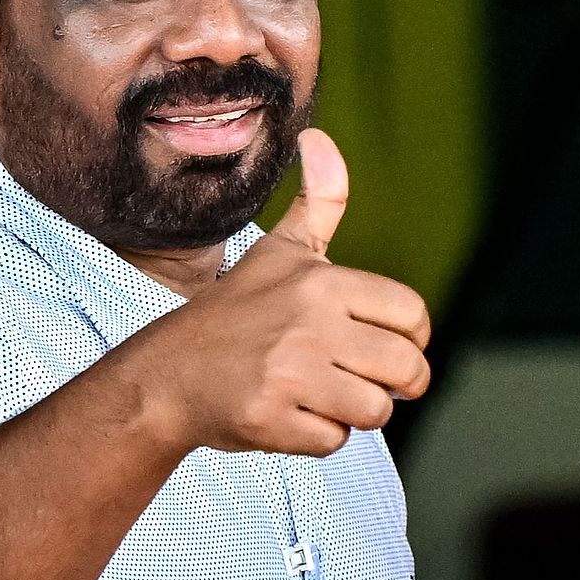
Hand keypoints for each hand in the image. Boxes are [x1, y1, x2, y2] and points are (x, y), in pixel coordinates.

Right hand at [144, 129, 431, 456]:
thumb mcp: (279, 252)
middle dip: (394, 385)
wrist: (166, 374)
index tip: (387, 348)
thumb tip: (321, 137)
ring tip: (323, 396)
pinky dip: (318, 437)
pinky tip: (291, 415)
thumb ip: (319, 203)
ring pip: (374, 411)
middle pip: (405, 369)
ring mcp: (288, 374)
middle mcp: (309, 324)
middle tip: (364, 382)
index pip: (412, 316)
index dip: (411, 340)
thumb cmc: (233, 314)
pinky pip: (333, 442)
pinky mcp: (270, 419)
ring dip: (356, 414)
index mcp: (322, 282)